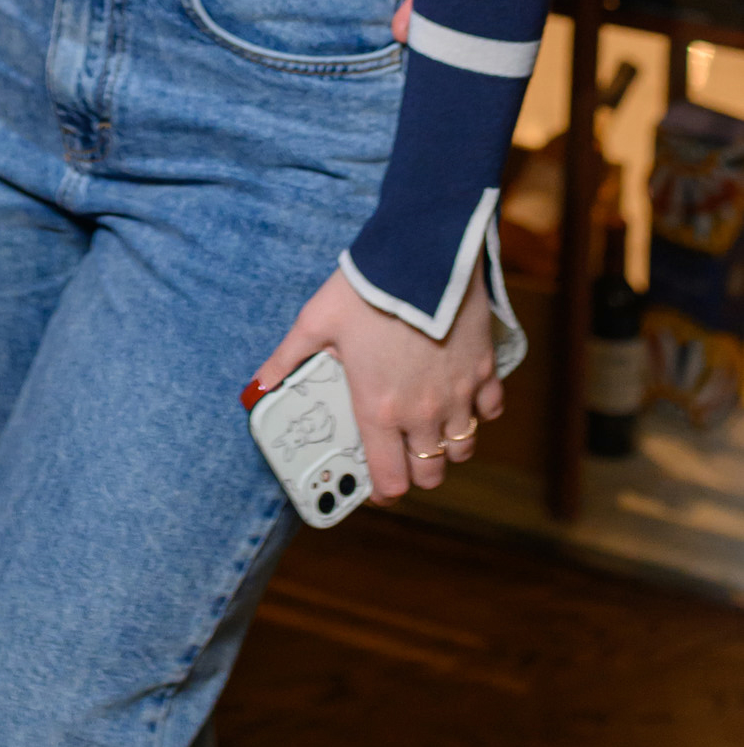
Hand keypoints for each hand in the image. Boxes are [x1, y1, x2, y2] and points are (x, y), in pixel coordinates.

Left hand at [249, 262, 502, 502]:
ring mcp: (458, 395)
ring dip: (447, 446)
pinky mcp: (484, 372)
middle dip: (416, 471)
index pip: (391, 481)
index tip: (377, 485)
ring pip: (462, 449)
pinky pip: (488, 411)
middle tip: (402, 453)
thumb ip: (287, 358)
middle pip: (431, 473)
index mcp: (379, 409)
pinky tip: (459, 395)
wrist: (421, 255)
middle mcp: (422, 412)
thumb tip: (258, 385)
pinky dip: (477, 411)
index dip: (383, 491)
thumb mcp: (316, 321)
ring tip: (430, 427)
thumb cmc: (367, 289)